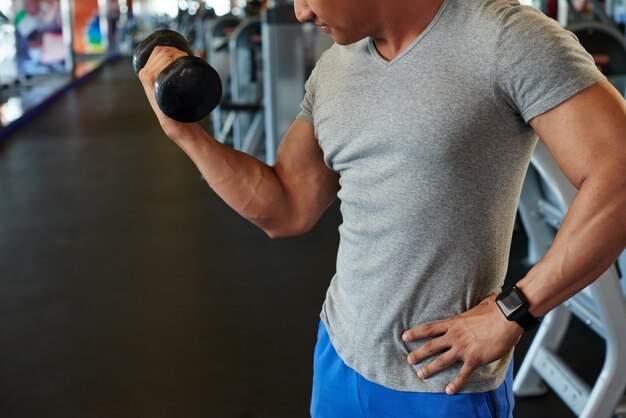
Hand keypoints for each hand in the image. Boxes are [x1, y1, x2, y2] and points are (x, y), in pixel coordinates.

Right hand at [137, 46, 194, 139]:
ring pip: (164, 55)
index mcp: (146, 72)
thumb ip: (177, 74)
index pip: (158, 50)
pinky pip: (163, 64)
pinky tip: (180, 64)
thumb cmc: (177, 105)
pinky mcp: (152, 81)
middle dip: (177, 52)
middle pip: (162, 51)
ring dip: (178, 55)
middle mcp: (145, 73)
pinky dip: (173, 61)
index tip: (184, 55)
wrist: (175, 123)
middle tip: (188, 60)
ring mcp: (148, 77)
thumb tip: (200, 53)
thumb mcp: (173, 87)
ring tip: (186, 63)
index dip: (173, 48)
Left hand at [402, 293, 522, 393]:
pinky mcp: (474, 359)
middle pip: (431, 346)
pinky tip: (449, 390)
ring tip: (420, 375)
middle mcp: (455, 336)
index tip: (404, 336)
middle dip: (418, 354)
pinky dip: (455, 384)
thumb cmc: (496, 309)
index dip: (415, 333)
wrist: (507, 317)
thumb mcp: (481, 304)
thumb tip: (489, 297)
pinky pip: (462, 374)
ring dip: (430, 369)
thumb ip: (479, 304)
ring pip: (441, 361)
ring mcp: (463, 348)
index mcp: (454, 323)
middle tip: (409, 360)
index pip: (429, 328)